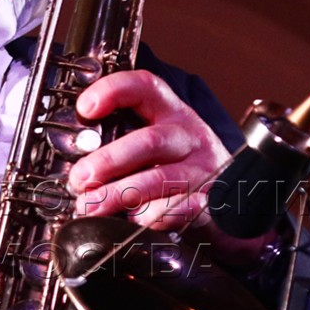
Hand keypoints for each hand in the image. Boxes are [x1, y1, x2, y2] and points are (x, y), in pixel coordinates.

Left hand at [67, 70, 268, 268]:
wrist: (235, 201)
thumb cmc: (180, 168)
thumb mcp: (156, 143)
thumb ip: (121, 141)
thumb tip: (73, 157)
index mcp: (171, 114)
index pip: (145, 87)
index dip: (114, 91)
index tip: (86, 108)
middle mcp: (189, 138)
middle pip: (150, 141)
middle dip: (108, 160)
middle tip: (79, 179)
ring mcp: (201, 171)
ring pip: (159, 178)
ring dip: (119, 194)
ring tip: (90, 206)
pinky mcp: (208, 205)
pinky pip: (179, 210)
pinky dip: (152, 216)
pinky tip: (131, 221)